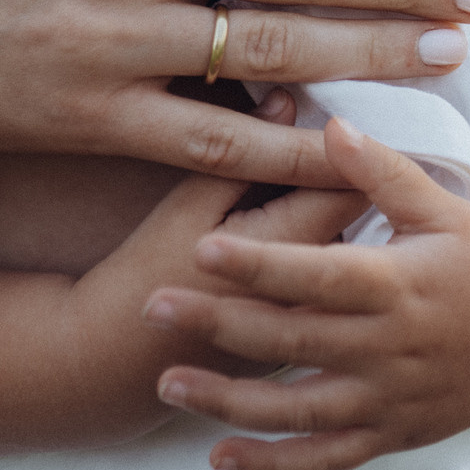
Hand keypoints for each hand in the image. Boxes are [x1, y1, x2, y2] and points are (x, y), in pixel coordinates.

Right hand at [63, 93, 372, 396]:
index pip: (353, 185)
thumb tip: (286, 102)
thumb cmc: (140, 280)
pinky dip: (325, 266)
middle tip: (344, 147)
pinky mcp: (295, 344)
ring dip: (343, 224)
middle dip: (358, 182)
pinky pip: (329, 295)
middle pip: (361, 222)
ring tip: (330, 190)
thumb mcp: (184, 207)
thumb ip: (240, 153)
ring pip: (352, 260)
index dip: (352, 151)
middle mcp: (314, 292)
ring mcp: (309, 324)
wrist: (108, 367)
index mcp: (292, 248)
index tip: (344, 122)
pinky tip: (302, 242)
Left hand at [143, 120, 469, 469]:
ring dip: (227, 402)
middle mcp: (393, 346)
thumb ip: (384, 170)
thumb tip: (329, 123)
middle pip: (292, 340)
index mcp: (403, 283)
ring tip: (167, 384)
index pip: (318, 274)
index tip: (201, 248)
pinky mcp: (394, 434)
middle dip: (218, 325)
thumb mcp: (449, 206)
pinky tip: (218, 458)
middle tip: (151, 307)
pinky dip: (272, 465)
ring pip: (297, 409)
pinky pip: (325, 459)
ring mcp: (392, 398)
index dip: (259, 264)